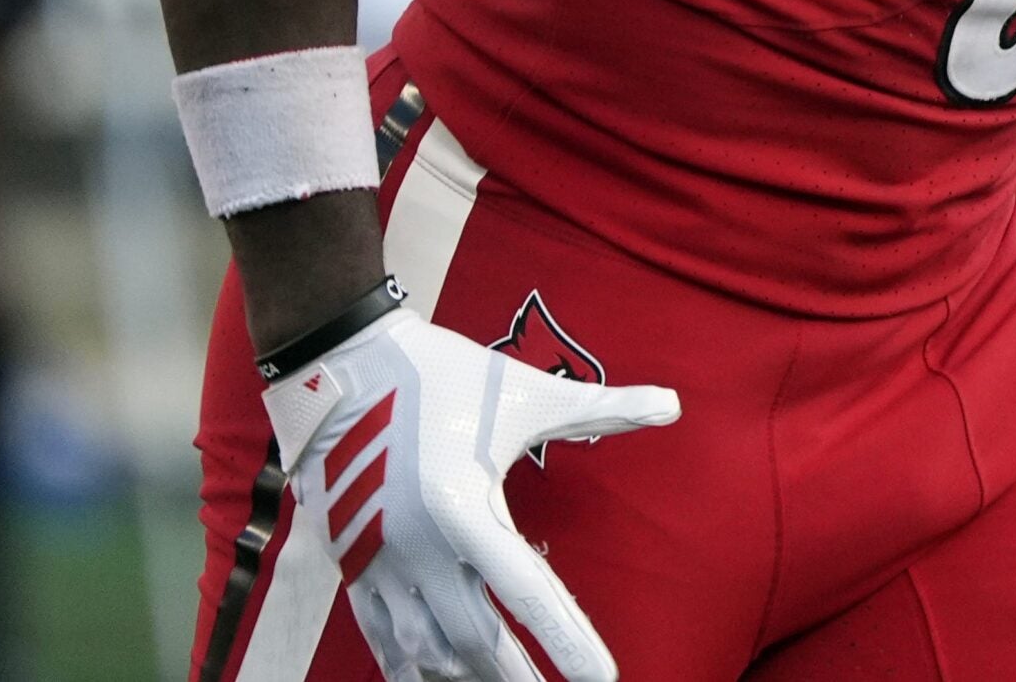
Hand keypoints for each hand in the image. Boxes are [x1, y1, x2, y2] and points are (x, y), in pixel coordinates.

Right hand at [263, 305, 678, 681]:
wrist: (341, 366)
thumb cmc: (444, 373)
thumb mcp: (526, 392)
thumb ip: (601, 407)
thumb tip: (674, 404)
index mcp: (461, 500)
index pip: (525, 588)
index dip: (566, 639)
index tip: (601, 679)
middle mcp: (416, 542)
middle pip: (474, 636)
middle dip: (516, 677)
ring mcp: (376, 560)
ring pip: (425, 648)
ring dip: (466, 677)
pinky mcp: (350, 564)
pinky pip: (380, 637)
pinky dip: (410, 668)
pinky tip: (436, 680)